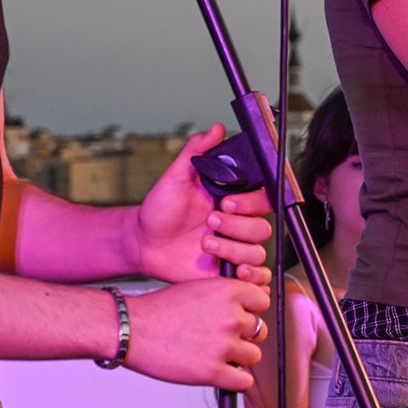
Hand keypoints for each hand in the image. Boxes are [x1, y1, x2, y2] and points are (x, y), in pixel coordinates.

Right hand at [123, 277, 271, 391]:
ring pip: (253, 356)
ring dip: (239, 358)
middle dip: (244, 336)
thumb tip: (245, 310)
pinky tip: (220, 373)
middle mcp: (231, 317)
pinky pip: (244, 381)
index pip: (262, 302)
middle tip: (225, 340)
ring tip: (217, 356)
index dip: (252, 312)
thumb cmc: (158, 310)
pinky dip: (235, 380)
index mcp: (228, 292)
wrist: (132, 329)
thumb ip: (225, 298)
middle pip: (259, 331)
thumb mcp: (199, 288)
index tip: (243, 318)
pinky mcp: (214, 371)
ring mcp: (224, 345)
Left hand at [132, 124, 273, 283]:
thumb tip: (216, 128)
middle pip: (262, 228)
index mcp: (233, 199)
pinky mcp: (228, 271)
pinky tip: (232, 271)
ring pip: (257, 253)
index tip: (226, 201)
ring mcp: (234, 248)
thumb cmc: (160, 210)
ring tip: (205, 244)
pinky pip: (258, 278)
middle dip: (236, 226)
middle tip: (210, 221)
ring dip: (232, 250)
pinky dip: (251, 277)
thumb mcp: (176, 176)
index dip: (250, 202)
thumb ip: (196, 151)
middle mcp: (238, 224)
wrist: (143, 243)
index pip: (264, 198)